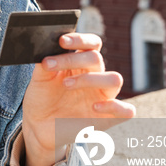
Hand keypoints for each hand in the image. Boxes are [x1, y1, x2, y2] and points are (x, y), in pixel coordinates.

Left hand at [21, 33, 135, 165]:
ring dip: (90, 79)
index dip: (80, 39)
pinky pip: (127, 110)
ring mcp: (103, 97)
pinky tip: (94, 107)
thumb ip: (45, 63)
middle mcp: (94, 77)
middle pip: (96, 58)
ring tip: (66, 85)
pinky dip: (114, 106)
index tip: (61, 41)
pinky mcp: (107, 118)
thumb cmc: (42, 98)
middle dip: (73, 59)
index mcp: (80, 63)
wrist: (38, 125)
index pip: (91, 44)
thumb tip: (46, 46)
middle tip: (50, 65)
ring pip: (115, 79)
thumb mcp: (39, 79)